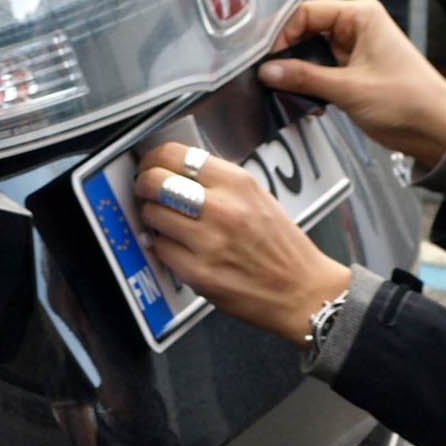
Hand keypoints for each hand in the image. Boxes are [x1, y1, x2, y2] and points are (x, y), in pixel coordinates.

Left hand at [135, 144, 351, 344]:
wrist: (302, 291)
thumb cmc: (281, 247)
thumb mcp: (257, 197)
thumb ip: (218, 182)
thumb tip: (175, 170)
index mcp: (238, 183)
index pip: (176, 155)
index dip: (154, 158)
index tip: (150, 164)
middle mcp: (222, 208)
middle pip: (156, 181)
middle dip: (144, 184)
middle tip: (146, 189)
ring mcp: (208, 242)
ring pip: (152, 214)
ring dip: (152, 216)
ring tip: (166, 220)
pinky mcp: (198, 272)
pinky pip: (160, 248)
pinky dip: (163, 246)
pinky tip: (180, 247)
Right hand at [256, 0, 445, 168]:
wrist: (436, 129)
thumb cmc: (408, 100)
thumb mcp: (349, 88)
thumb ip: (304, 78)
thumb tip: (268, 70)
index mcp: (361, 16)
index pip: (306, 13)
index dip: (284, 35)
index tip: (270, 60)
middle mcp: (357, 28)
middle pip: (306, 32)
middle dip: (289, 56)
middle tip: (273, 77)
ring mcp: (354, 51)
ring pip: (311, 54)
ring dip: (300, 74)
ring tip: (290, 91)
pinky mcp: (353, 73)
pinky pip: (321, 72)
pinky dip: (310, 85)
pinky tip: (307, 101)